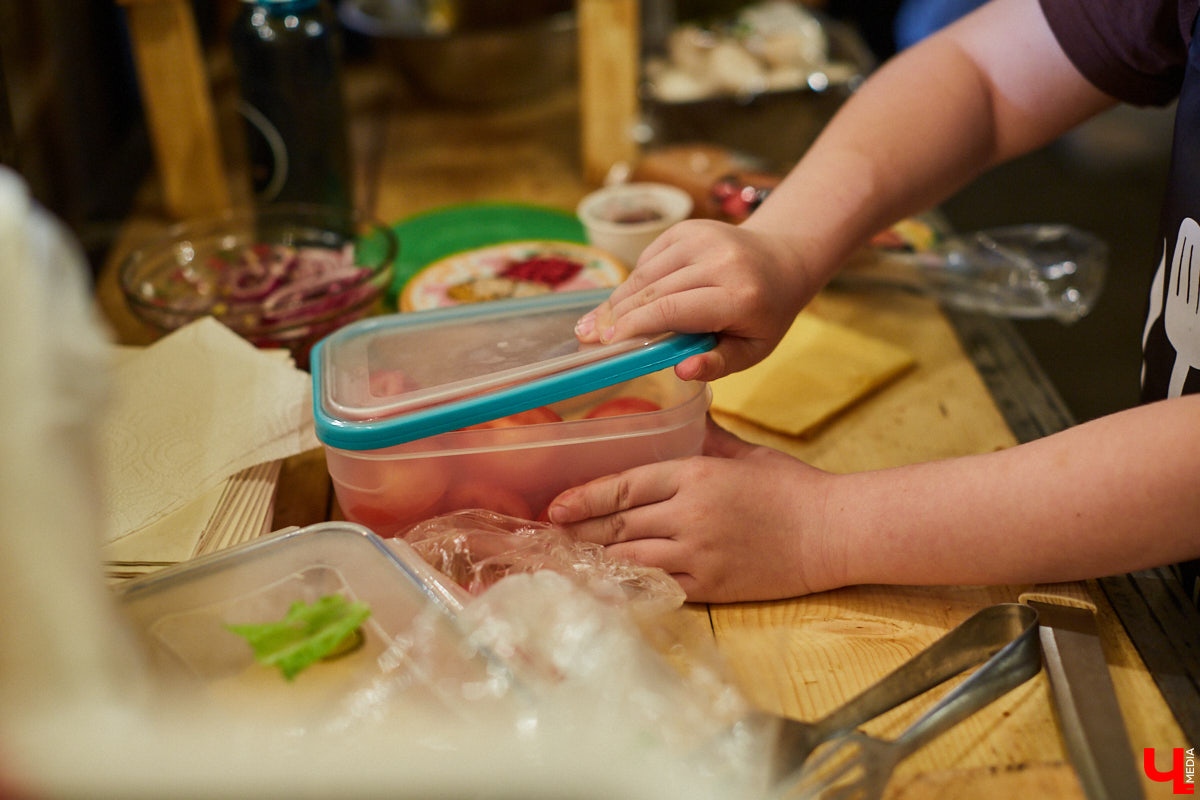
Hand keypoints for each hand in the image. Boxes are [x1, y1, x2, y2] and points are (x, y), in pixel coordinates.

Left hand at [547, 417, 843, 601]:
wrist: (833, 532)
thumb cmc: (792, 488)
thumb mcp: (744, 453)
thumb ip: (706, 437)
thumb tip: (682, 416)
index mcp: (696, 475)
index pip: (626, 486)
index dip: (586, 497)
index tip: (556, 505)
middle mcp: (690, 514)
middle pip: (620, 524)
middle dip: (581, 531)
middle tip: (550, 536)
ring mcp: (699, 553)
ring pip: (631, 557)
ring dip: (598, 559)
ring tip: (570, 560)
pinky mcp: (712, 585)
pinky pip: (658, 587)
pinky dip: (629, 586)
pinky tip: (608, 585)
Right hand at [574, 219, 813, 381]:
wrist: (782, 262)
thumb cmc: (765, 316)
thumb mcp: (753, 350)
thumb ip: (718, 363)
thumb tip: (683, 371)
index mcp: (739, 295)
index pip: (674, 309)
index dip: (635, 326)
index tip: (607, 343)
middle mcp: (720, 260)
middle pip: (653, 291)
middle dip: (616, 316)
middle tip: (588, 338)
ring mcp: (702, 237)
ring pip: (645, 273)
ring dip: (617, 300)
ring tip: (594, 323)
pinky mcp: (688, 228)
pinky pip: (649, 259)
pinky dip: (636, 282)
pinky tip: (628, 301)